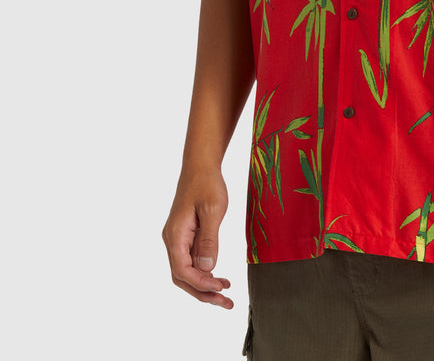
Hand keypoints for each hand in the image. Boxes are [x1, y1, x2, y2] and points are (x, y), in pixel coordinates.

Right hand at [162, 169, 233, 307]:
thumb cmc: (207, 183)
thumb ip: (209, 239)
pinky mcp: (186, 236)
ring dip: (204, 285)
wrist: (201, 165)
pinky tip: (219, 277)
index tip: (221, 287)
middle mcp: (172, 240)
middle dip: (202, 293)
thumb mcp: (212, 209)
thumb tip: (208, 268)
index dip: (201, 283)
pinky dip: (204, 272)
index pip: (182, 270)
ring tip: (225, 295)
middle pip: (182, 277)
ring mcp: (178, 239)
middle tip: (226, 303)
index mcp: (175, 235)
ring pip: (186, 271)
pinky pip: (192, 261)